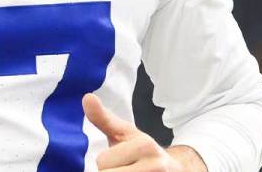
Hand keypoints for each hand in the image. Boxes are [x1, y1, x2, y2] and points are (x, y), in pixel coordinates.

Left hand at [82, 93, 205, 170]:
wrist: (174, 170)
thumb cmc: (143, 152)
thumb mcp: (126, 133)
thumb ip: (103, 118)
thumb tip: (87, 97)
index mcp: (145, 146)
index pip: (102, 163)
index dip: (107, 163)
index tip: (122, 160)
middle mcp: (155, 166)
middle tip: (125, 169)